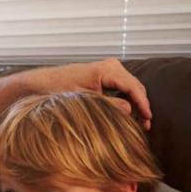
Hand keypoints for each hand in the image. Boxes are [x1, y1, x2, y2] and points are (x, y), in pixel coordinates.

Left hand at [26, 58, 151, 129]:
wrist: (42, 82)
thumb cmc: (58, 91)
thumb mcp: (83, 101)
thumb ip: (107, 105)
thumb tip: (130, 110)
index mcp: (106, 69)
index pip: (133, 87)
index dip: (143, 104)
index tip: (148, 119)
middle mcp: (110, 65)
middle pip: (135, 86)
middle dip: (142, 105)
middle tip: (146, 125)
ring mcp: (108, 68)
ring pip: (130, 87)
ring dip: (135, 103)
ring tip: (139, 122)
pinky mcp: (104, 74)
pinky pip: (122, 86)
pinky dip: (127, 98)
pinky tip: (127, 113)